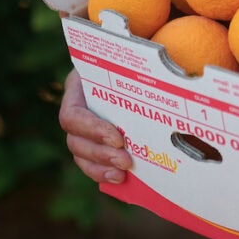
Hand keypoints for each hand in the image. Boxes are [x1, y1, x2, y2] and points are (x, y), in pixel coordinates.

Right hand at [59, 68, 131, 183]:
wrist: (134, 67)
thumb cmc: (132, 60)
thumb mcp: (129, 59)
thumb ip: (137, 60)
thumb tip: (166, 74)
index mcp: (78, 87)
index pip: (73, 114)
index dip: (92, 130)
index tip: (118, 138)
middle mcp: (77, 109)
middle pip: (74, 139)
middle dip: (100, 153)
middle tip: (126, 161)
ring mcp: (82, 128)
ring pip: (80, 154)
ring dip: (99, 167)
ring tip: (122, 174)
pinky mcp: (94, 142)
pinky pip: (90, 164)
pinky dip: (102, 173)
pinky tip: (121, 179)